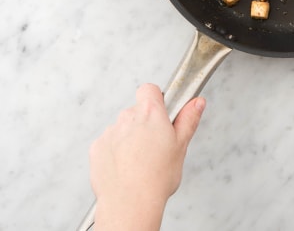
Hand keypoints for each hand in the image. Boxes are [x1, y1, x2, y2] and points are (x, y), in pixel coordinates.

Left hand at [89, 84, 204, 230]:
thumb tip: (197, 103)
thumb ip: (188, 119)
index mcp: (150, 114)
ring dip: (130, 138)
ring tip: (141, 161)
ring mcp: (110, 132)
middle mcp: (127, 118)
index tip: (163, 113)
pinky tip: (126, 167)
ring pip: (123, 128)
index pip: (150, 89)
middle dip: (145, 123)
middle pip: (137, 111)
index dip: (157, 99)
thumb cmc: (156, 178)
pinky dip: (116, 151)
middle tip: (156, 145)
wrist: (129, 203)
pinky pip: (109, 143)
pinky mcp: (97, 148)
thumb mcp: (181, 146)